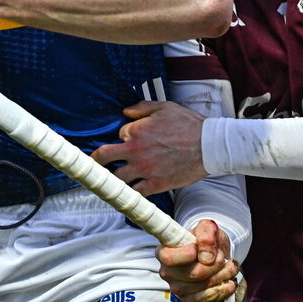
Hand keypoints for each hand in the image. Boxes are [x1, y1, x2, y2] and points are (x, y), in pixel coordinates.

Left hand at [91, 101, 205, 194]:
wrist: (209, 145)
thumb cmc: (189, 124)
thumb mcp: (164, 107)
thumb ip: (141, 108)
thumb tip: (126, 111)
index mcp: (136, 130)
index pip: (118, 135)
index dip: (123, 137)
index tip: (127, 141)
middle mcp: (135, 150)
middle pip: (103, 157)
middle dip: (96, 160)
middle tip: (93, 164)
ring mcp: (144, 169)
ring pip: (116, 178)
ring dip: (114, 179)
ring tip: (112, 181)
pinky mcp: (155, 184)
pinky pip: (135, 193)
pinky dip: (130, 194)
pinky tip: (129, 194)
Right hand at [157, 219, 242, 301]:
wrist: (215, 254)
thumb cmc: (207, 239)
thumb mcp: (208, 228)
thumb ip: (206, 235)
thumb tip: (206, 257)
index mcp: (164, 251)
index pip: (169, 258)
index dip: (186, 254)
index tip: (199, 248)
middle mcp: (167, 271)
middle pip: (192, 274)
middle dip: (215, 265)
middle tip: (223, 257)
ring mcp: (177, 288)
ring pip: (201, 287)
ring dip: (221, 277)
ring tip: (230, 267)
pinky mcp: (188, 299)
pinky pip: (204, 300)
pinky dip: (221, 291)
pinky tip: (229, 282)